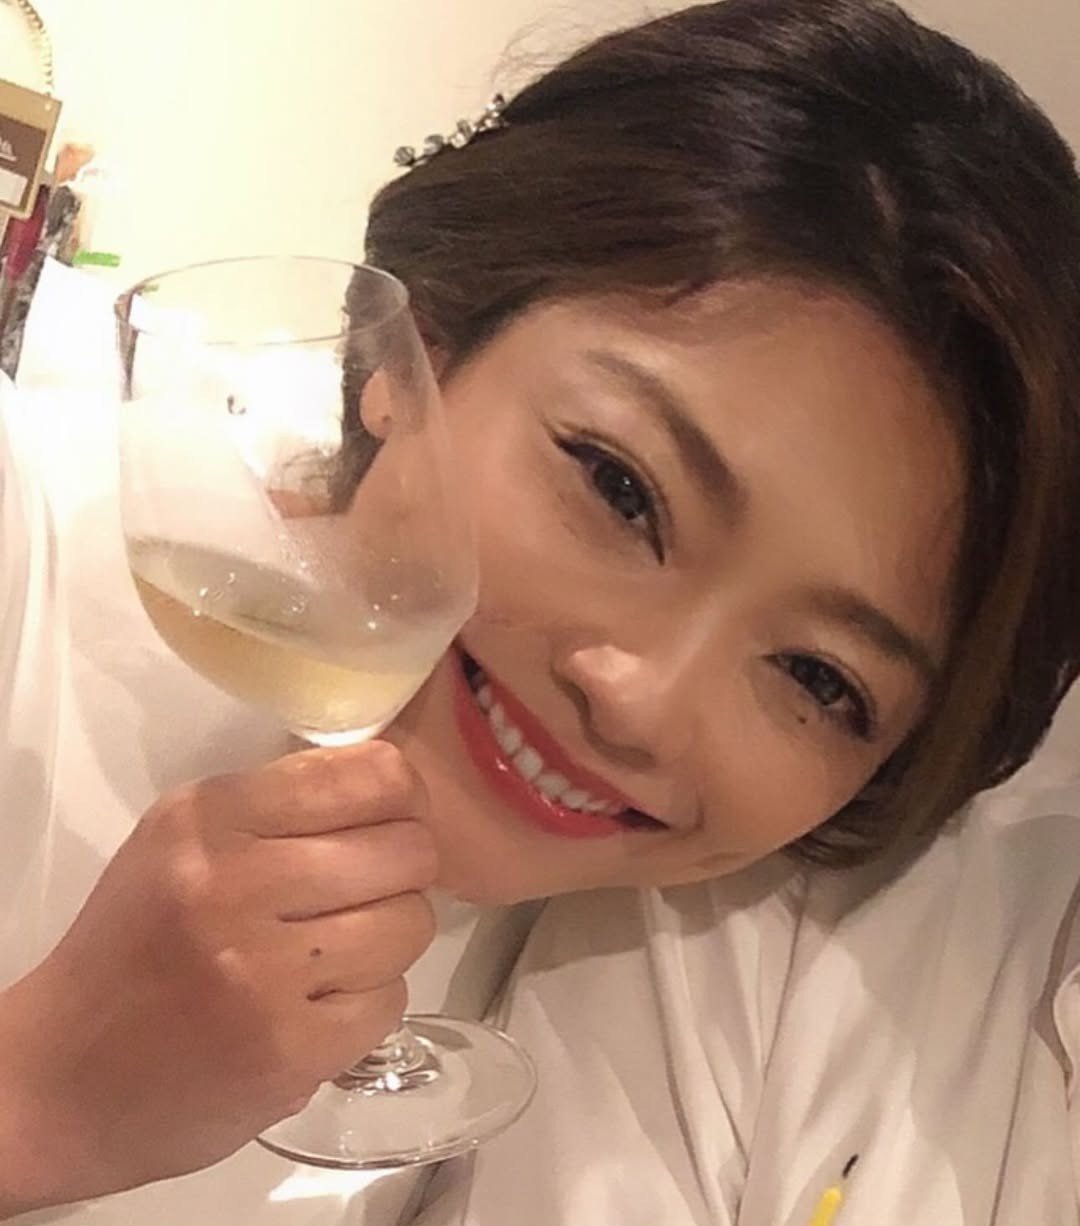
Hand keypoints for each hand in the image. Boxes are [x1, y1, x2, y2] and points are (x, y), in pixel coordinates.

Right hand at [0, 740, 435, 1213]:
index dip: (403, 798)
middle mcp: (235, 884)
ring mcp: (263, 973)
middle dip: (402, 871)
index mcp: (209, 818)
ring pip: (411, 924)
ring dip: (391, 939)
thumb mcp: (183, 843)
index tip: (392, 819)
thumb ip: (280, 806)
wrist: (59, 1077)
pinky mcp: (289, 1052)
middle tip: (366, 893)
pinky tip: (321, 1006)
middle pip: (408, 851)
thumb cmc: (135, 943)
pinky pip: (393, 1000)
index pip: (372, 776)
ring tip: (339, 954)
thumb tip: (396, 786)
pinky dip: (369, 1004)